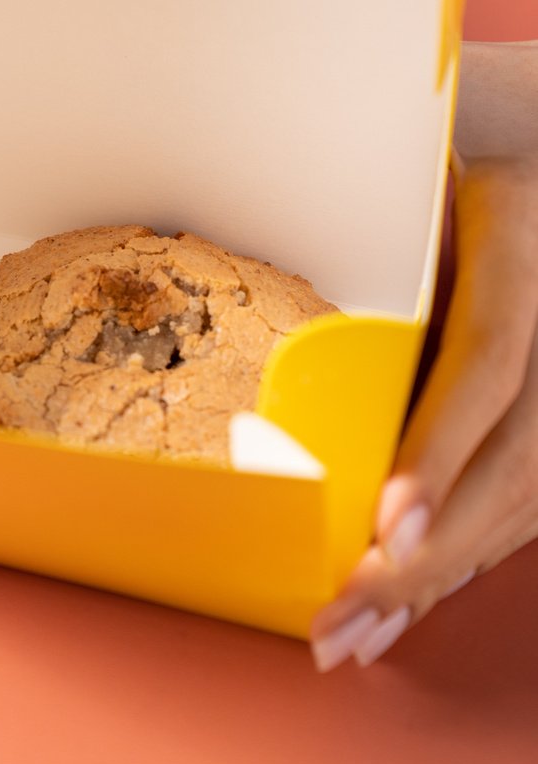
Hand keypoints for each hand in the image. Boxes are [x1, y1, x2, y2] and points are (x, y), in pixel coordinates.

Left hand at [310, 139, 537, 669]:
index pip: (494, 357)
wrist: (525, 129)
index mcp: (518, 228)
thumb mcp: (406, 155)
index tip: (389, 525)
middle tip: (341, 612)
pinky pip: (527, 489)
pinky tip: (406, 600)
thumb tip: (253, 278)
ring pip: (530, 489)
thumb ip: (361, 216)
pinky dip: (465, 552)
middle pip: (519, 453)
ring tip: (355, 634)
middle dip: (431, 551)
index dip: (444, 445)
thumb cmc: (435, 135)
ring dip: (442, 575)